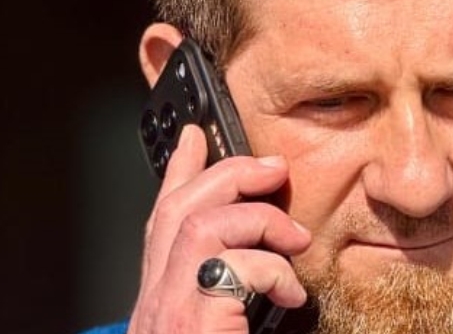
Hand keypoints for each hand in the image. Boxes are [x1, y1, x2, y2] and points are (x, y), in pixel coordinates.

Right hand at [126, 125, 311, 333]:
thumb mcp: (216, 321)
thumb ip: (226, 287)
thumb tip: (263, 250)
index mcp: (162, 297)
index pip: (163, 221)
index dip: (179, 172)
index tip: (195, 137)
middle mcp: (156, 302)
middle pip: (179, 209)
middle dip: (229, 174)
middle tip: (275, 170)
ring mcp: (171, 310)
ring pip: (201, 227)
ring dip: (258, 219)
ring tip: (296, 239)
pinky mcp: (194, 324)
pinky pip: (233, 268)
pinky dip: (273, 270)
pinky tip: (291, 292)